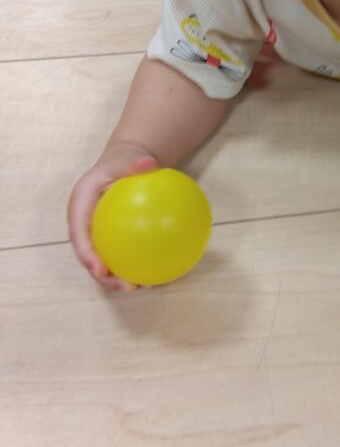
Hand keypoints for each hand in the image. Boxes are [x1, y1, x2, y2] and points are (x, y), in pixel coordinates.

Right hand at [66, 142, 158, 292]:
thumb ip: (134, 162)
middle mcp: (84, 224)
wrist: (124, 163)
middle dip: (104, 277)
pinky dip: (134, 265)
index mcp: (79, 206)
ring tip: (141, 287)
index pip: (78, 234)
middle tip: (127, 287)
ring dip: (119, 278)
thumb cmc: (122, 160)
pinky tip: (154, 274)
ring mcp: (97, 234)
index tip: (100, 269)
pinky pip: (121, 254)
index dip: (86, 255)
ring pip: (104, 261)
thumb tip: (150, 164)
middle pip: (89, 256)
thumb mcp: (126, 158)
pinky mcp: (112, 238)